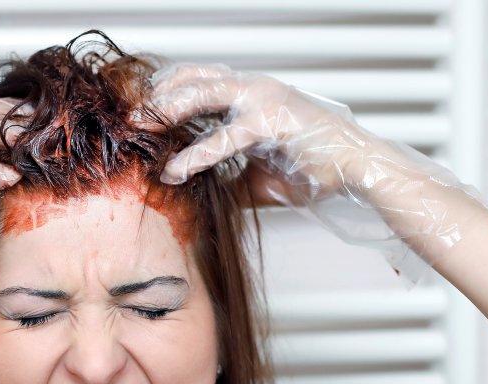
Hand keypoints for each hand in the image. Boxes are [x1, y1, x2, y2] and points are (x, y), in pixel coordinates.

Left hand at [144, 63, 485, 279]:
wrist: (357, 168)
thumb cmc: (312, 167)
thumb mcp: (258, 177)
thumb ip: (227, 180)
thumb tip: (198, 201)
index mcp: (249, 93)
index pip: (197, 78)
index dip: (165, 92)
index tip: (138, 111)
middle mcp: (253, 88)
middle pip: (193, 77)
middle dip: (157, 95)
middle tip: (130, 117)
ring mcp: (264, 100)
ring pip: (204, 92)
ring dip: (169, 110)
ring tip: (143, 130)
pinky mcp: (273, 123)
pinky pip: (226, 137)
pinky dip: (197, 153)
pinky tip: (177, 169)